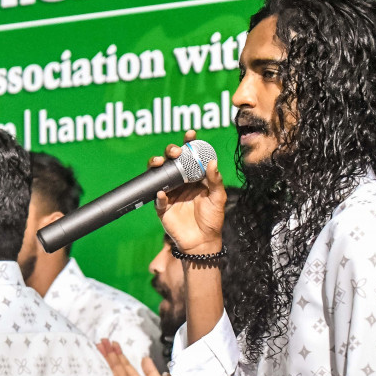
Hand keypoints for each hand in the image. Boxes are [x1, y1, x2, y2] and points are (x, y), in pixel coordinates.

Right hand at [98, 340, 172, 375]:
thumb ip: (151, 372)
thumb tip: (144, 358)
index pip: (125, 364)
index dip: (119, 353)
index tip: (113, 343)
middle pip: (116, 364)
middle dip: (109, 353)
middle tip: (102, 341)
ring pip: (112, 370)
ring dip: (105, 359)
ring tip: (99, 347)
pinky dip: (104, 373)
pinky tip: (99, 364)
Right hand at [150, 131, 227, 253]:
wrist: (201, 241)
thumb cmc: (212, 218)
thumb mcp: (218, 197)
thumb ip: (215, 180)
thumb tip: (212, 162)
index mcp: (195, 177)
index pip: (191, 156)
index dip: (189, 144)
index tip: (191, 134)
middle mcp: (180, 182)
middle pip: (171, 162)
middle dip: (170, 152)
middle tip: (174, 152)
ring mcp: (170, 194)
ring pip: (159, 175)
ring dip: (157, 166)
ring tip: (159, 163)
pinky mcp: (162, 208)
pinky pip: (157, 199)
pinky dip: (158, 196)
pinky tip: (162, 193)